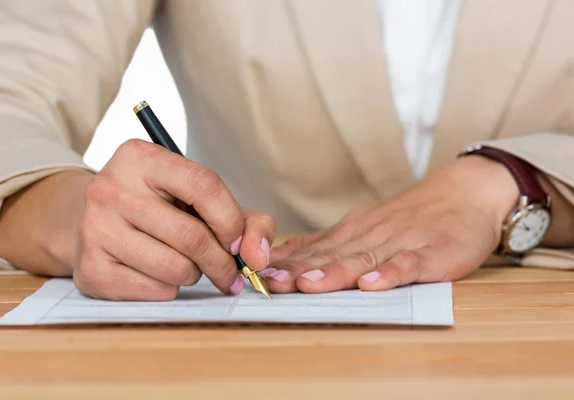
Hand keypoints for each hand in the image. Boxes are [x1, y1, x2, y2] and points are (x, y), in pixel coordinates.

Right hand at [0, 139, 274, 300]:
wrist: (89, 222)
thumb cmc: (157, 208)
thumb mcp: (197, 198)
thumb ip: (244, 219)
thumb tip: (259, 256)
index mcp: (140, 157)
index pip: (203, 185)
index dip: (231, 220)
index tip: (239, 243)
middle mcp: (111, 188)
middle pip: (191, 236)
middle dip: (222, 262)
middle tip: (230, 273)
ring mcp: (96, 228)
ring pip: (175, 268)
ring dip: (193, 275)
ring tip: (185, 265)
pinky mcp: (91, 268)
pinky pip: (155, 291)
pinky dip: (169, 289)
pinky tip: (158, 274)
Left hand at [263, 156, 518, 292]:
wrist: (465, 192)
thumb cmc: (411, 216)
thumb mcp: (364, 226)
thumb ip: (328, 245)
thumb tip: (283, 258)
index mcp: (353, 233)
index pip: (313, 249)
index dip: (284, 264)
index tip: (253, 276)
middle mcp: (371, 236)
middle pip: (331, 256)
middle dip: (297, 271)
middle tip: (269, 284)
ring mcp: (401, 243)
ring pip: (363, 259)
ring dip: (334, 272)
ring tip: (309, 284)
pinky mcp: (434, 253)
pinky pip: (410, 264)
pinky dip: (391, 274)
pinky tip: (372, 284)